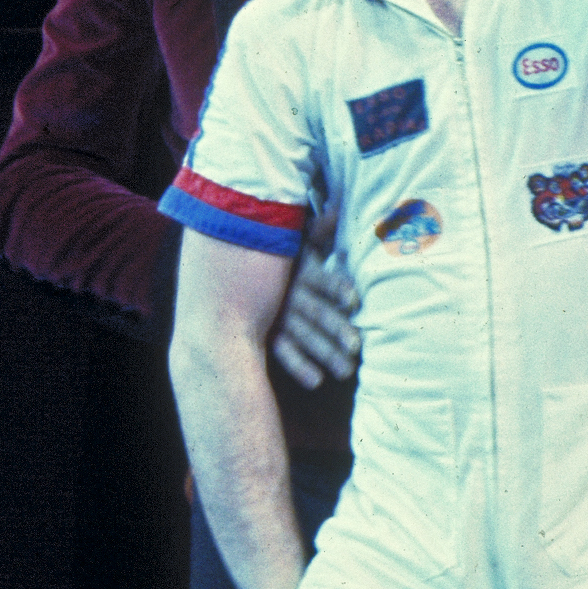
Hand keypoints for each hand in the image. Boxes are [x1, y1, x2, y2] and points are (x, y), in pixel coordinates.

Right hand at [270, 209, 360, 387]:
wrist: (230, 268)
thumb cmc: (276, 252)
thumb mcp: (295, 238)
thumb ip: (318, 228)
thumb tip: (339, 207)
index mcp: (298, 270)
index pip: (319, 279)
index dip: (335, 287)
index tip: (353, 300)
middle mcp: (288, 294)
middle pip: (315, 312)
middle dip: (335, 329)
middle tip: (357, 346)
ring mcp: (276, 315)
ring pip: (303, 336)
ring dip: (324, 353)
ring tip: (346, 371)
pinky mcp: (268, 331)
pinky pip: (283, 351)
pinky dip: (298, 366)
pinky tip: (315, 381)